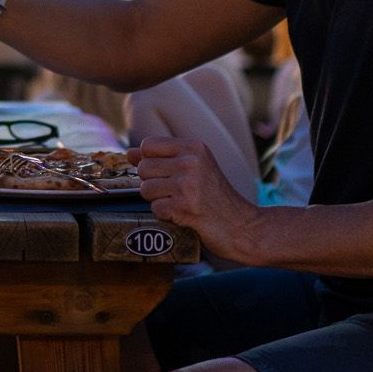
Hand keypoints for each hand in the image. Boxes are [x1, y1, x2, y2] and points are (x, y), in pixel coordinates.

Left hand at [133, 136, 263, 262]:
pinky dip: (166, 216)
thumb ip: (162, 158)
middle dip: (153, 184)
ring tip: (180, 204)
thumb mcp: (195, 168)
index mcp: (194, 147)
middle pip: (143, 168)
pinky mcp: (184, 207)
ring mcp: (188, 185)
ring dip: (159, 201)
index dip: (149, 162)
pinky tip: (184, 215)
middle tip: (176, 193)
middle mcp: (191, 162)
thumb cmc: (216, 198)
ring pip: (145, 189)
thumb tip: (129, 153)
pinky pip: (155, 209)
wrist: (243, 226)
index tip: (166, 174)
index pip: (147, 144)